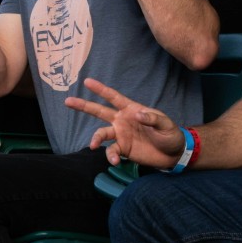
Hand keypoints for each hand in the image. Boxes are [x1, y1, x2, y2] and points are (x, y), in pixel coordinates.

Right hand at [63, 78, 184, 167]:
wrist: (173, 155)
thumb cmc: (170, 134)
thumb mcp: (165, 124)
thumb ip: (151, 118)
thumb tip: (136, 114)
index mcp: (131, 109)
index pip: (113, 97)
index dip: (100, 89)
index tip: (87, 82)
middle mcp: (122, 121)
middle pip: (99, 112)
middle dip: (83, 106)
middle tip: (67, 101)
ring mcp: (121, 135)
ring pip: (101, 134)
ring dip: (96, 139)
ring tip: (93, 146)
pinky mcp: (123, 149)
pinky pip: (111, 151)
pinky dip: (110, 156)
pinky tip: (115, 160)